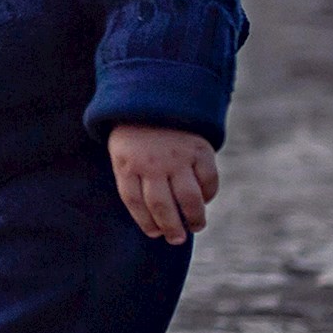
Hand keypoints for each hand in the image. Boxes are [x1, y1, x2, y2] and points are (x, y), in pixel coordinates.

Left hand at [109, 124, 218, 242]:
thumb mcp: (122, 151)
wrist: (156, 92)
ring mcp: (177, 156)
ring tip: (196, 227)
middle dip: (171, 228)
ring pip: (188, 198)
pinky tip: (205, 200)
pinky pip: (208, 180)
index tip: (155, 234)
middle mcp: (152, 163)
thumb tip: (155, 218)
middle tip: (177, 239)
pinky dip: (209, 194)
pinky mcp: (199, 149)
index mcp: (127, 163)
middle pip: (162, 206)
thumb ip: (133, 178)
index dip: (146, 223)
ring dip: (194, 218)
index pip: (135, 203)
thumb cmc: (137, 131)